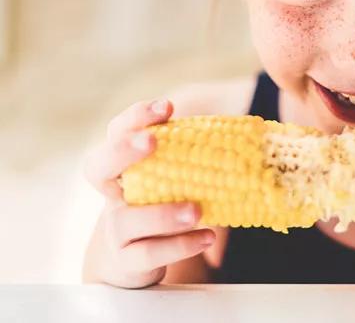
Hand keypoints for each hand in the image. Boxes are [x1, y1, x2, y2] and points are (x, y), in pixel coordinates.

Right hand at [83, 99, 214, 287]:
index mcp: (124, 166)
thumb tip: (245, 137)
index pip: (117, 132)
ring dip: (163, 213)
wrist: (137, 258)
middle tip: (152, 141)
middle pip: (97, 167)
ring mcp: (116, 228)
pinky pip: (148, 254)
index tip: (167, 106)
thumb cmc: (164, 204)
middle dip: (122, 150)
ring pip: (125, 218)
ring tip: (196, 210)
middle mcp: (113, 194)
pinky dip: (180, 245)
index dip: (135, 118)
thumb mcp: (176, 177)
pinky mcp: (128, 259)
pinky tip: (207, 237)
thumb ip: (194, 157)